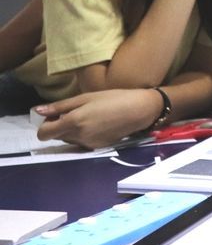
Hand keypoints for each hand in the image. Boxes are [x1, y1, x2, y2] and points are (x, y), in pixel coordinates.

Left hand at [34, 89, 161, 149]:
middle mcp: (78, 137)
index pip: (43, 134)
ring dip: (71, 131)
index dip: (45, 124)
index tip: (56, 115)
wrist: (140, 110)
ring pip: (68, 140)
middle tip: (75, 113)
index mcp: (73, 122)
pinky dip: (83, 134)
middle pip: (56, 137)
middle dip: (59, 126)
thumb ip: (60, 106)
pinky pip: (81, 142)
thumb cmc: (114, 98)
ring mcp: (88, 144)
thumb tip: (38, 111)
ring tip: (89, 117)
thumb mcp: (86, 97)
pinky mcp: (97, 147)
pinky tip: (98, 124)